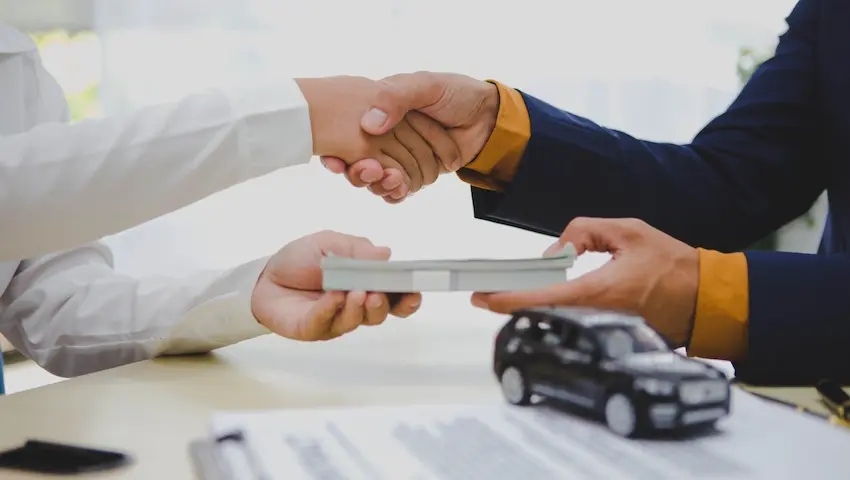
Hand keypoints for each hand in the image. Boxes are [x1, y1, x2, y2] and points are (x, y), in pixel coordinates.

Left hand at [251, 230, 421, 340]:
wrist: (264, 276)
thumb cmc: (299, 260)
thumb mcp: (329, 243)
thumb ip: (356, 249)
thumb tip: (385, 253)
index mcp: (365, 285)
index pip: (394, 296)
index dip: (407, 297)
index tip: (414, 291)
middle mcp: (354, 306)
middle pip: (380, 314)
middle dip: (385, 305)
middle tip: (379, 293)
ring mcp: (334, 320)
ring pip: (356, 321)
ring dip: (359, 307)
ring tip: (357, 292)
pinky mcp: (312, 329)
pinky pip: (326, 322)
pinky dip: (331, 308)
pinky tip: (333, 295)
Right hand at [296, 76, 455, 195]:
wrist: (488, 118)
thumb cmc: (456, 93)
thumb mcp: (426, 86)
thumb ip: (396, 98)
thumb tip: (369, 124)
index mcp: (378, 111)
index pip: (347, 134)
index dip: (337, 151)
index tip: (336, 162)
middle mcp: (383, 136)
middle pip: (358, 162)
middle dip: (359, 172)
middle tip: (371, 171)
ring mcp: (398, 157)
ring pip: (375, 180)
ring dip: (379, 185)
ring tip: (392, 179)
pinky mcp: (413, 174)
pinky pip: (396, 190)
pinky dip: (395, 193)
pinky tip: (400, 189)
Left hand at [470, 218, 699, 346]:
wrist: (706, 299)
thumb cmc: (672, 264)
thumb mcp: (628, 230)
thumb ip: (584, 231)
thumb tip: (555, 252)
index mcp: (599, 291)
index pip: (542, 299)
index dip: (507, 300)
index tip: (482, 297)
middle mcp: (597, 317)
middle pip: (541, 315)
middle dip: (512, 305)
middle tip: (487, 294)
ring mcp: (603, 331)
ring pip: (555, 323)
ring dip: (531, 309)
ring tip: (510, 295)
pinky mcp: (610, 336)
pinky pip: (573, 327)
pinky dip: (554, 316)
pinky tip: (542, 304)